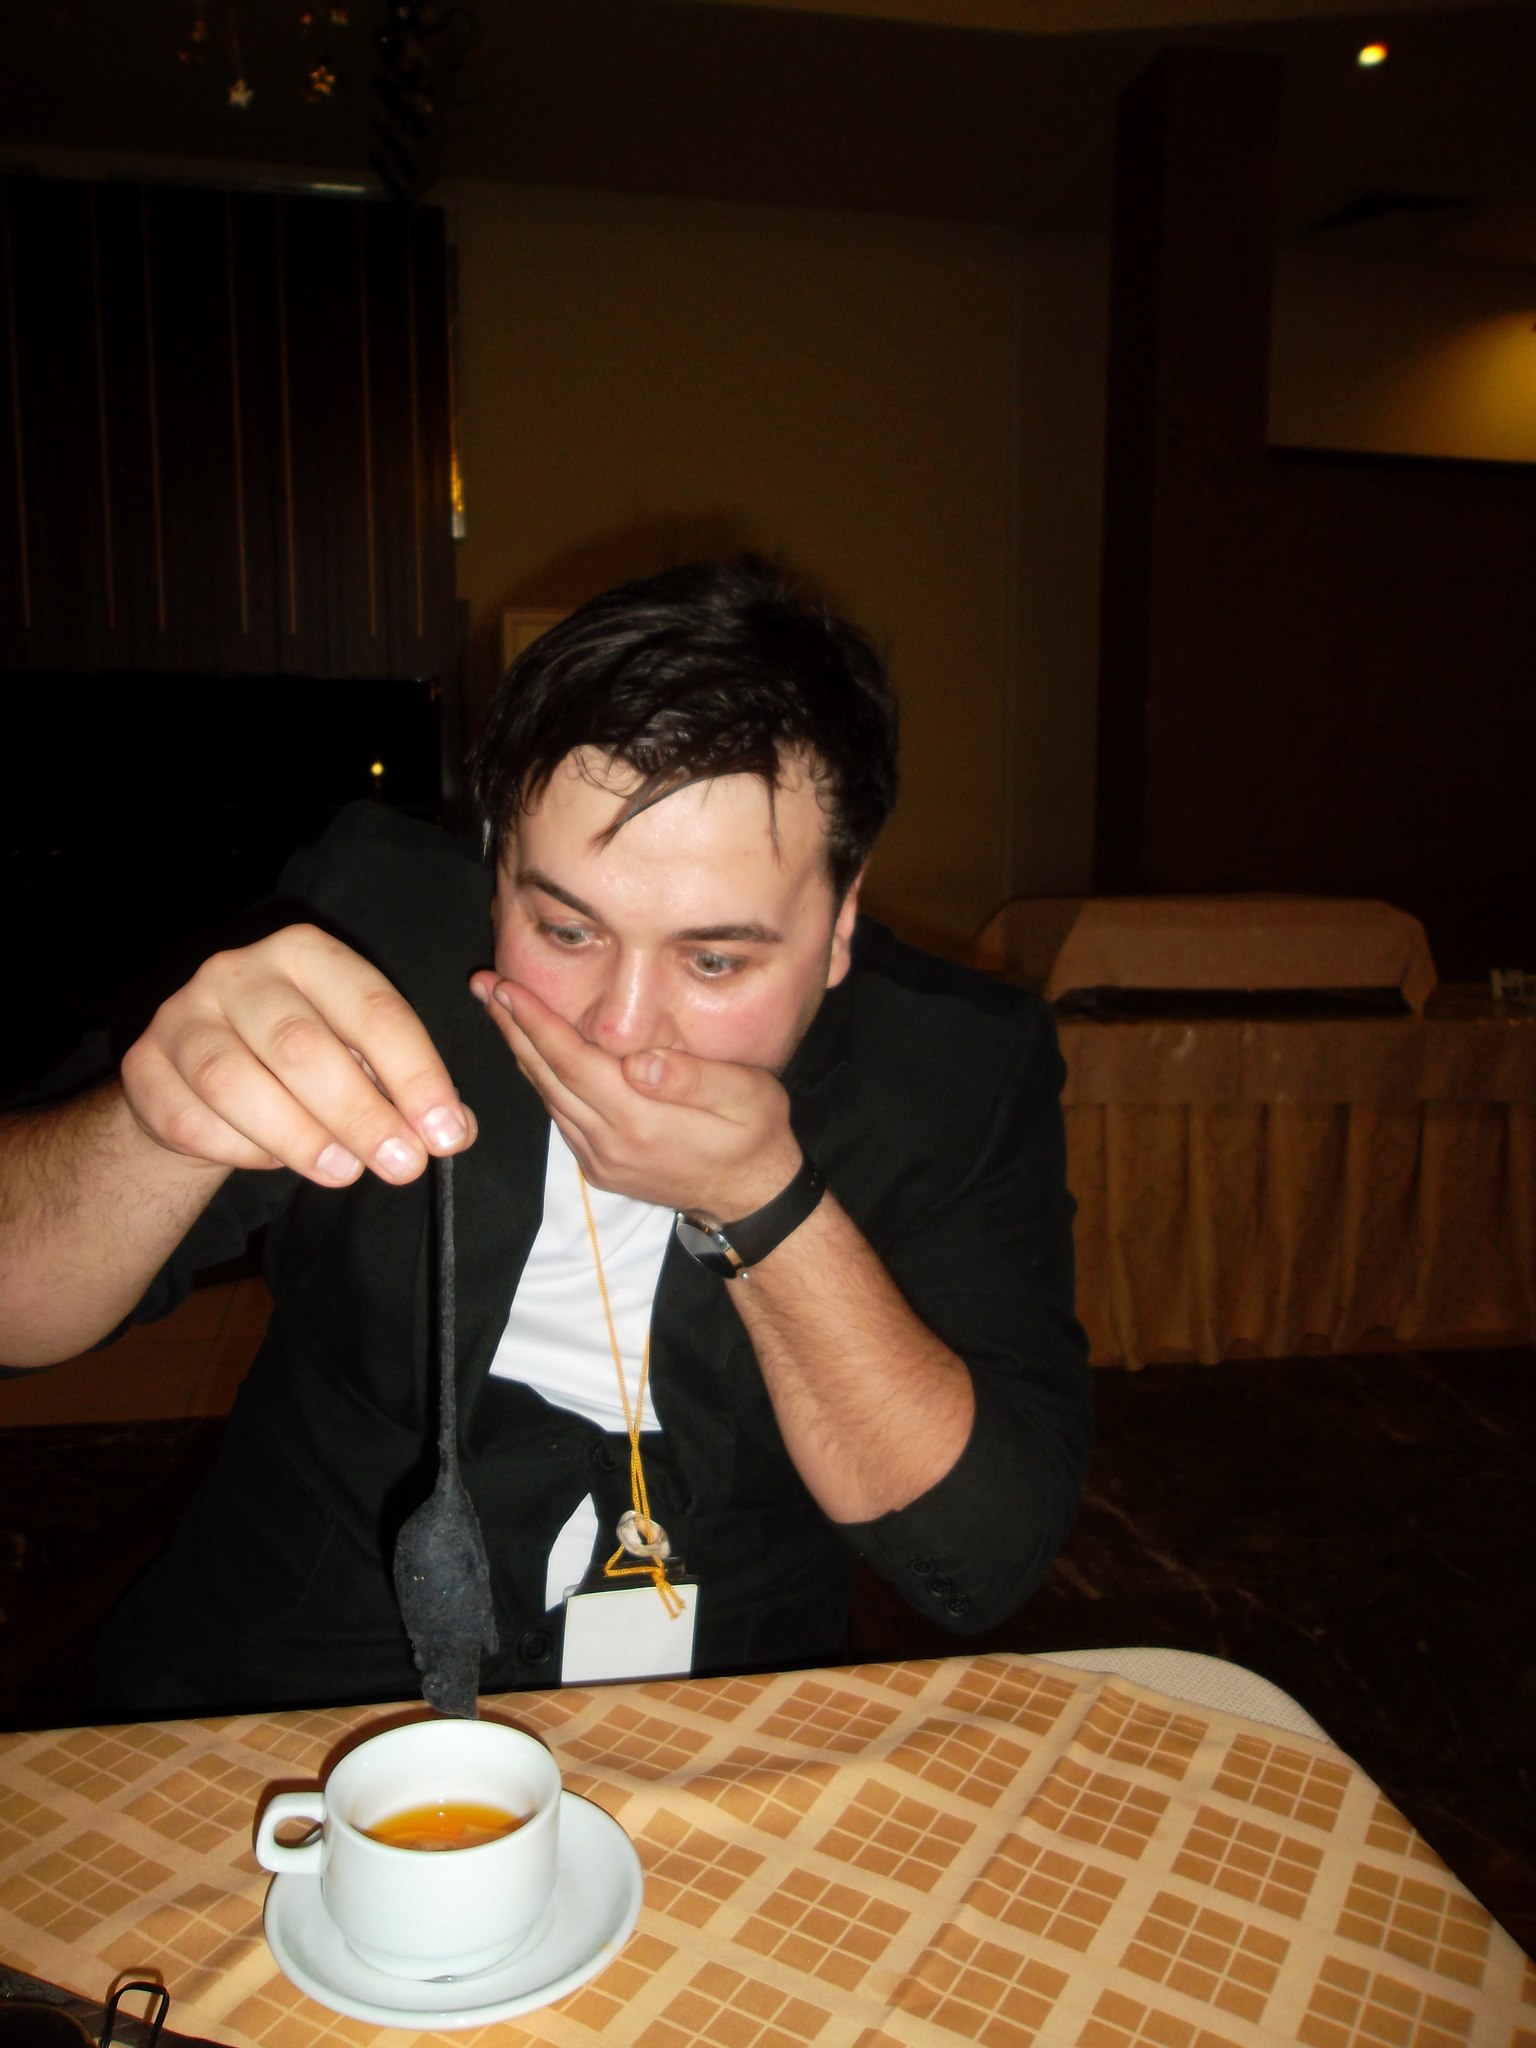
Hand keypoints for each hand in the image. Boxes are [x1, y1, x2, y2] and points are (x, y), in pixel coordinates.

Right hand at [120, 924, 475, 1185]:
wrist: (199, 1083)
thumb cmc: (300, 1067)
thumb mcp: (360, 1061)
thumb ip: (407, 1090)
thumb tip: (456, 1129)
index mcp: (308, 954)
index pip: (373, 1009)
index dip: (416, 1075)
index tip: (447, 1134)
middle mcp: (239, 971)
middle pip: (301, 1044)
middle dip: (360, 1113)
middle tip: (402, 1165)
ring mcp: (182, 1014)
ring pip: (235, 1081)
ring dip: (299, 1136)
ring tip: (345, 1174)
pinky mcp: (144, 1065)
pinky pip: (192, 1118)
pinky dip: (241, 1150)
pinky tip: (276, 1163)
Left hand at [470, 972, 800, 1215]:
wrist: (750, 1198)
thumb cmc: (755, 1135)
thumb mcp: (747, 1096)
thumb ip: (694, 1077)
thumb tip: (640, 1061)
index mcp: (642, 1120)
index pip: (574, 1062)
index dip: (537, 1023)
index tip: (506, 988)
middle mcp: (610, 1143)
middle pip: (548, 1077)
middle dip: (512, 1028)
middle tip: (483, 984)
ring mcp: (599, 1159)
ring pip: (548, 1097)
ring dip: (520, 1051)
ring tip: (498, 1009)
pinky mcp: (598, 1167)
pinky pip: (560, 1117)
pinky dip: (542, 1081)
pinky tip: (532, 1052)